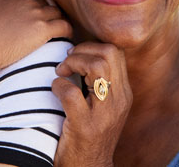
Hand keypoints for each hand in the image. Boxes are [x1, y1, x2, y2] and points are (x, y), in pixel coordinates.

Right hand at [0, 0, 71, 70]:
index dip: (39, 0)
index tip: (40, 10)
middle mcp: (27, 1)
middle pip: (48, 2)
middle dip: (50, 11)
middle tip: (50, 23)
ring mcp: (36, 14)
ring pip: (58, 13)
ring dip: (59, 20)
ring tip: (59, 31)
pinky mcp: (43, 30)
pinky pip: (65, 26)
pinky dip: (68, 31)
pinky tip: (66, 36)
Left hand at [52, 42, 131, 166]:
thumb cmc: (91, 133)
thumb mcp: (104, 106)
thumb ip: (100, 83)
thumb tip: (81, 53)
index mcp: (123, 94)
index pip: (116, 52)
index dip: (92, 46)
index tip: (75, 56)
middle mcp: (119, 100)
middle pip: (109, 53)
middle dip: (83, 50)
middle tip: (67, 62)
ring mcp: (104, 113)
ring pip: (97, 67)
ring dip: (73, 63)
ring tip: (62, 72)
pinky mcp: (85, 125)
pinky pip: (71, 93)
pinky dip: (58, 85)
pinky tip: (55, 90)